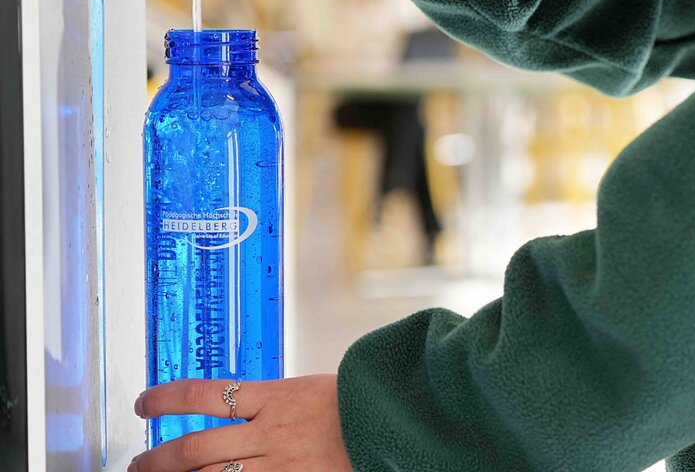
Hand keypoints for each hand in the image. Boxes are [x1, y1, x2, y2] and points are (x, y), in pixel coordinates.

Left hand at [128, 375, 350, 471]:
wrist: (397, 419)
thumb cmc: (356, 404)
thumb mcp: (311, 390)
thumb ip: (271, 403)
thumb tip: (234, 409)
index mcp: (275, 396)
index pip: (203, 395)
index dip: (166, 399)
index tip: (144, 404)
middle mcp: (271, 431)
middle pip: (194, 449)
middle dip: (156, 461)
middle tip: (137, 464)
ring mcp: (280, 462)